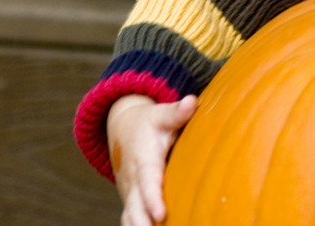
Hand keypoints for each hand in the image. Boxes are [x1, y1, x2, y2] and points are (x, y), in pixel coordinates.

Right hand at [107, 94, 197, 225]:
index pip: (148, 182)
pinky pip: (131, 220)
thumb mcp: (160, 114)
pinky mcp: (132, 201)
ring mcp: (130, 194)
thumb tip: (192, 101)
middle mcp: (134, 181)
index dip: (153, 199)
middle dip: (143, 224)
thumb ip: (176, 112)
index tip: (160, 214)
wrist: (123, 130)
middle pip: (135, 208)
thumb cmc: (148, 123)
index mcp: (144, 160)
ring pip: (130, 218)